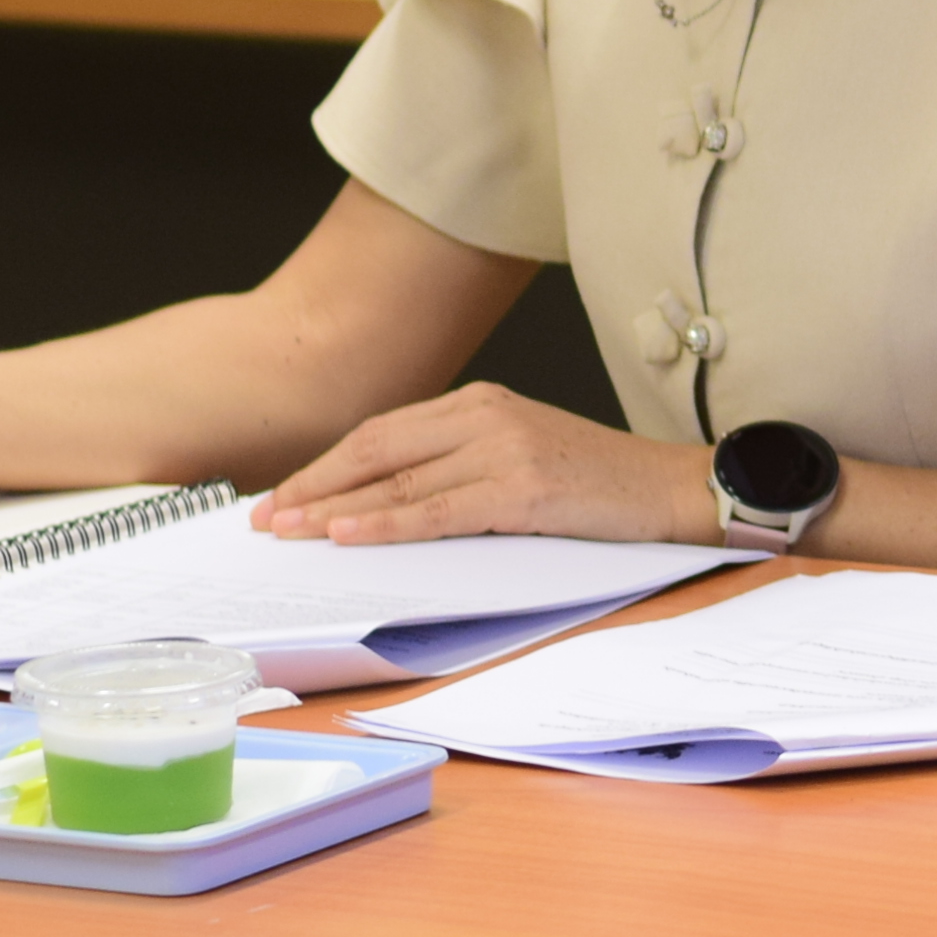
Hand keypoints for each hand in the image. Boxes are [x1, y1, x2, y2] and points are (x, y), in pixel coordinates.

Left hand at [257, 383, 707, 546]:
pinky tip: (347, 535)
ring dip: (333, 510)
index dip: (324, 465)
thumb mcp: (521, 453)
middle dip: (312, 486)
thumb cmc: (597, 482)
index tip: (283, 495)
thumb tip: (379, 500)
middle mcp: (487, 414)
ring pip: (398, 482)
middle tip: (266, 517)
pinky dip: (385, 524)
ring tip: (288, 531)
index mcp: (482, 401)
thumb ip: (459, 461)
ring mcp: (505, 448)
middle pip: (377, 450)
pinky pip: (436, 511)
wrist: (670, 488)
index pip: (381, 431)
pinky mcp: (523, 488)